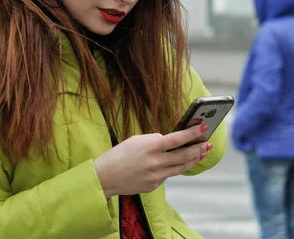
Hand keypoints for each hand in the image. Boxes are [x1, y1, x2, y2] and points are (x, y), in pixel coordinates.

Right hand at [93, 124, 211, 197]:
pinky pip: (168, 175)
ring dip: (193, 159)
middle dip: (198, 148)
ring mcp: (156, 176)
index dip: (192, 133)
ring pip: (182, 167)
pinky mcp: (154, 185)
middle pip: (185, 155)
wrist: (105, 176)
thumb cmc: (118, 155)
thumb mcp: (135, 141)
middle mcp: (156, 162)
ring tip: (200, 153)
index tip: (204, 127)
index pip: (177, 139)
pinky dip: (174, 168)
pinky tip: (178, 163)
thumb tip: (170, 141)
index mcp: (150, 147)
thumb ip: (154, 140)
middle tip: (207, 143)